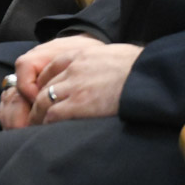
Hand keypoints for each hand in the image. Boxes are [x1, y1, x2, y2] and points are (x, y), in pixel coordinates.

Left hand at [7, 35, 142, 126]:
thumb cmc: (140, 66)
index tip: (46, 92)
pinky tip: (50, 130)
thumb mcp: (116, 54)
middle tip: (38, 114)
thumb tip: (109, 71)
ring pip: (42, 101)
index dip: (46, 81)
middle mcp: (74, 69)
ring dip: (39, 115)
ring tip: (39, 126)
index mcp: (82, 55)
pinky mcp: (78, 104)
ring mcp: (74, 86)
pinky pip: (52, 115)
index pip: (52, 67)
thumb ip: (102, 61)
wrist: (146, 75)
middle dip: (38, 101)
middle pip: (44, 86)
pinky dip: (48, 123)